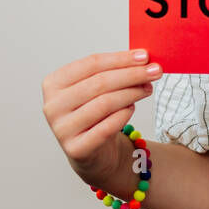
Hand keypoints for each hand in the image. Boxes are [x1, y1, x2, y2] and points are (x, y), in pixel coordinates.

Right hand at [42, 49, 160, 183]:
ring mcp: (62, 129)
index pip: (91, 64)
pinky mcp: (76, 148)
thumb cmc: (96, 114)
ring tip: (147, 89)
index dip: (120, 58)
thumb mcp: (99, 89)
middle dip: (132, 74)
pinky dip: (125, 114)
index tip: (145, 56)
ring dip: (132, 93)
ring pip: (106, 103)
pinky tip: (132, 108)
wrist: (92, 152)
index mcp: (54, 84)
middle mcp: (53, 106)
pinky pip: (108, 126)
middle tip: (155, 71)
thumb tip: (143, 59)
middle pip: (100, 83)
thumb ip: (114, 72)